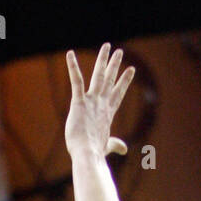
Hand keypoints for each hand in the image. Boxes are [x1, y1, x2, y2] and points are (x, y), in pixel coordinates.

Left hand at [65, 43, 134, 159]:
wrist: (87, 155)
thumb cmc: (94, 153)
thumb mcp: (107, 146)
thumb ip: (115, 144)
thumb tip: (124, 149)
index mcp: (108, 113)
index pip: (118, 93)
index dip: (124, 81)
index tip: (131, 69)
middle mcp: (102, 104)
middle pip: (110, 80)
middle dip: (114, 65)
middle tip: (119, 51)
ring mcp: (91, 102)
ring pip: (99, 76)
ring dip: (103, 60)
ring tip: (107, 46)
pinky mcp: (79, 102)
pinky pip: (76, 81)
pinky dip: (73, 67)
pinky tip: (70, 54)